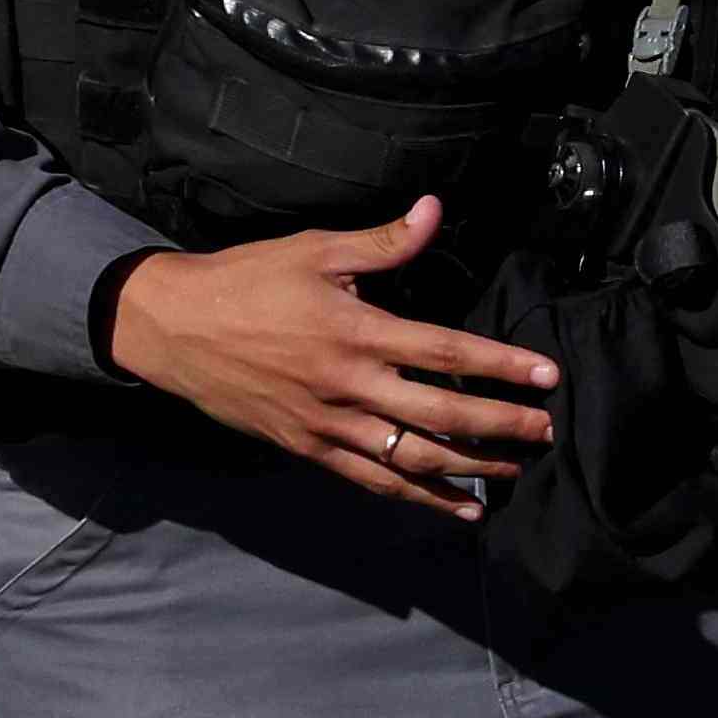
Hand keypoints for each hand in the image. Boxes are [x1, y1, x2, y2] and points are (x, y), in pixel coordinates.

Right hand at [102, 200, 562, 514]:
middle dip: (501, 425)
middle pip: (441, 416)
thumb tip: (435, 210)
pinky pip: (374, 481)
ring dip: (471, 468)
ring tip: (516, 467)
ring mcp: (328, 424)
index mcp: (355, 332)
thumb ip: (383, 242)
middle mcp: (347, 385)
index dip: (502, 366)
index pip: (446, 353)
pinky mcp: (308, 448)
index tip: (547, 376)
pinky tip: (462, 508)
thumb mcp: (313, 251)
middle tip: (546, 430)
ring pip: (412, 458)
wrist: (169, 327)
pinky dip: (422, 498)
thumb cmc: (244, 281)